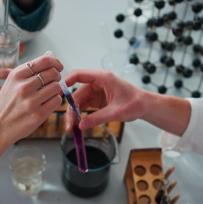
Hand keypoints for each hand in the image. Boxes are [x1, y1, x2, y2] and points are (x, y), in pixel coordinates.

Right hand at [0, 54, 62, 145]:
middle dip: (57, 77)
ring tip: (47, 95)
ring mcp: (31, 101)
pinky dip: (54, 101)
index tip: (58, 66)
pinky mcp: (38, 115)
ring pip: (56, 87)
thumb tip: (50, 64)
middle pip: (53, 73)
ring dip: (55, 90)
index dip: (55, 62)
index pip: (44, 61)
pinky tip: (46, 104)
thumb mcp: (10, 84)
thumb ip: (28, 74)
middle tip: (53, 82)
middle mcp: (24, 86)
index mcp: (16, 75)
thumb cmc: (5, 106)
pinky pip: (57, 101)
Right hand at [64, 69, 190, 135]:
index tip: (57, 93)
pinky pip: (84, 106)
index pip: (79, 75)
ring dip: (74, 114)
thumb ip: (98, 118)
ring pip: (78, 101)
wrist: (145, 106)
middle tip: (68, 125)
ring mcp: (96, 91)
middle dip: (70, 109)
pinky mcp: (97, 99)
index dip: (66, 82)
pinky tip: (78, 125)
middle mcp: (97, 82)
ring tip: (72, 128)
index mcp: (102, 77)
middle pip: (76, 93)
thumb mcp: (117, 112)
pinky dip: (80, 115)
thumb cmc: (135, 103)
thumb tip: (81, 126)